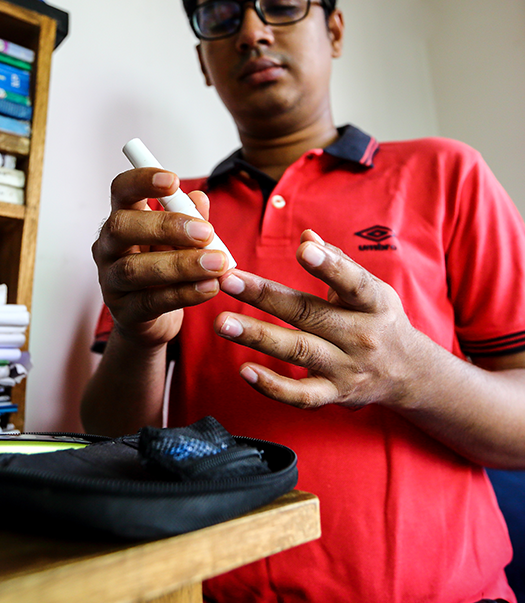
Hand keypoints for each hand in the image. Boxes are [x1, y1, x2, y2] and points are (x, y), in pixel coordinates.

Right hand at [92, 166, 230, 347]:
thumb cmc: (164, 272)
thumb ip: (190, 219)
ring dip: (181, 264)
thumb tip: (200, 198)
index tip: (173, 180)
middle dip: (166, 226)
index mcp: (123, 220)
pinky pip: (152, 301)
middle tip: (205, 232)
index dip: (142, 181)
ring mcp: (111, 281)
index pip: (121, 191)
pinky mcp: (124, 312)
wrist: (154, 322)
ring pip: (135, 269)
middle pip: (121, 227)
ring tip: (216, 264)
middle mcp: (109, 247)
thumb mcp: (180, 242)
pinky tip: (210, 287)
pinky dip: (184, 293)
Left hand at [214, 230, 425, 409]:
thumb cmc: (379, 319)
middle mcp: (361, 335)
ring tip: (223, 323)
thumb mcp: (370, 288)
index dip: (330, 266)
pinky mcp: (335, 395)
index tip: (303, 250)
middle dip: (266, 296)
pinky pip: (301, 395)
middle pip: (309, 313)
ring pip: (299, 350)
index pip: (353, 283)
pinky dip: (272, 386)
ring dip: (258, 336)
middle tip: (228, 280)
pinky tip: (244, 370)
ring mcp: (347, 368)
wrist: (409, 373)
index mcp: (373, 303)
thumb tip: (308, 238)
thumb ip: (338, 262)